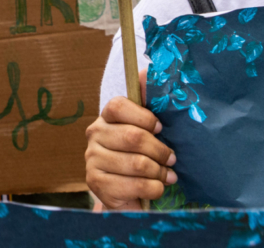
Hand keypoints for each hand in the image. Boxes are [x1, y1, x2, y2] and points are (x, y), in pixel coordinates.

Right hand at [85, 90, 175, 210]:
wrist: (129, 194)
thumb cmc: (144, 156)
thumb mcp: (151, 130)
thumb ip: (151, 102)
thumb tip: (149, 71)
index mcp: (106, 118)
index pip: (118, 106)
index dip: (144, 118)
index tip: (160, 129)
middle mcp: (94, 135)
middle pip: (133, 137)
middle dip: (160, 151)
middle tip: (171, 158)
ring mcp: (92, 159)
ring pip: (137, 163)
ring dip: (159, 172)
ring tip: (166, 175)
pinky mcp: (95, 183)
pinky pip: (134, 185)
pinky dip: (154, 188)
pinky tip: (156, 187)